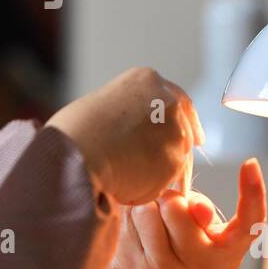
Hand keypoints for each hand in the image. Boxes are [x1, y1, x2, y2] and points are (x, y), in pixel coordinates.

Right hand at [45, 67, 203, 205]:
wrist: (75, 155)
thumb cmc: (74, 133)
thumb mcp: (101, 105)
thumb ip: (125, 113)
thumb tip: (126, 131)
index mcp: (146, 80)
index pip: (177, 99)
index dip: (184, 120)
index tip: (194, 136)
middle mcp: (167, 101)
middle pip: (183, 126)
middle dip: (178, 145)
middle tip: (171, 163)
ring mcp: (174, 131)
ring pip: (177, 155)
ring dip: (162, 169)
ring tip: (131, 179)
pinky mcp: (174, 161)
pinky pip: (167, 180)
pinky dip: (152, 187)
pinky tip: (129, 187)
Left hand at [98, 158, 265, 268]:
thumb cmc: (176, 235)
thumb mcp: (196, 219)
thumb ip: (201, 209)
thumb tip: (198, 210)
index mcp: (230, 251)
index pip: (251, 222)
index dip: (254, 193)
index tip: (250, 163)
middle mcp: (208, 268)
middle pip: (183, 211)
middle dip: (171, 198)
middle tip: (169, 207)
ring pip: (151, 213)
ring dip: (147, 207)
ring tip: (151, 221)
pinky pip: (133, 223)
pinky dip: (130, 217)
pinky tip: (136, 231)